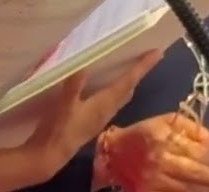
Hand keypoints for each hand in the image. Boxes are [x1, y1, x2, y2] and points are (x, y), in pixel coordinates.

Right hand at [0, 52, 159, 190]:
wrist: (51, 154)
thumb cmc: (59, 128)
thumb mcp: (64, 104)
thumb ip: (74, 84)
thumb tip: (84, 63)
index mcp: (104, 103)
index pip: (128, 81)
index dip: (142, 67)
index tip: (157, 53)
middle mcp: (106, 109)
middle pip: (128, 89)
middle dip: (138, 73)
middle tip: (146, 59)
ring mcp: (100, 116)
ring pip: (120, 96)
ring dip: (127, 82)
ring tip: (130, 69)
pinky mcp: (91, 120)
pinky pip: (110, 101)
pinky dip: (114, 90)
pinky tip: (104, 88)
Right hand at [99, 114, 208, 191]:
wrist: (112, 154)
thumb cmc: (142, 134)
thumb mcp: (164, 121)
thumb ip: (191, 128)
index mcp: (162, 138)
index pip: (197, 151)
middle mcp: (159, 160)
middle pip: (196, 173)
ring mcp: (154, 180)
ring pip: (189, 189)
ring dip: (208, 190)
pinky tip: (201, 191)